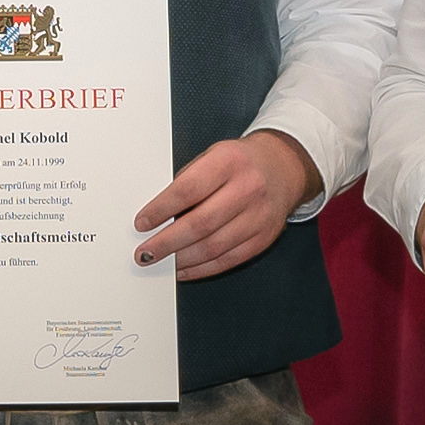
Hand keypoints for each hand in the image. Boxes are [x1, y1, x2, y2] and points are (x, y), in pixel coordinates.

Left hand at [134, 130, 321, 280]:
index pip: (188, 190)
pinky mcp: (263, 238)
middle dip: (167, 242)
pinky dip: (202, 269)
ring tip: (161, 262)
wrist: (283, 168)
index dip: (161, 210)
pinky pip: (228, 260)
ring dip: (182, 259)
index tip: (142, 223)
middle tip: (145, 252)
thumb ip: (187, 180)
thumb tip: (156, 214)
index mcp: (229, 161)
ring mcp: (259, 216)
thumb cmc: (240, 162)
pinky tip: (184, 268)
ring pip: (214, 247)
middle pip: (201, 224)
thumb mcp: (212, 156)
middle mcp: (248, 188)